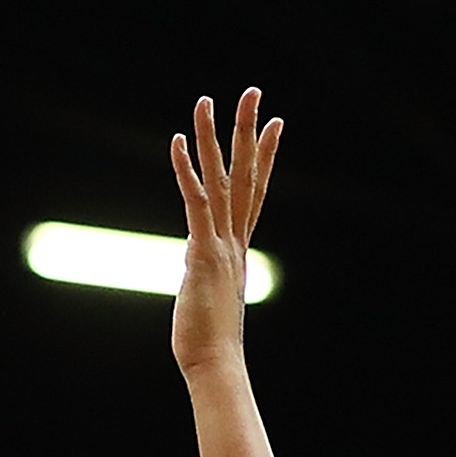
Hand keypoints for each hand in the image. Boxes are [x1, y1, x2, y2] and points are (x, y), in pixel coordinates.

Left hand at [169, 87, 281, 373]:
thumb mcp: (207, 294)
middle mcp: (235, 239)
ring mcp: (221, 244)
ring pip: (221, 179)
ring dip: (215, 136)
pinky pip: (195, 203)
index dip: (266, 155)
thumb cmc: (208, 341)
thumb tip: (195, 256)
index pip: (255, 191)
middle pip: (247, 173)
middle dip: (249, 130)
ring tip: (208, 99)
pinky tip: (178, 141)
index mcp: (238, 247)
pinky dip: (186, 171)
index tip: (277, 122)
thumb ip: (204, 269)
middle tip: (254, 91)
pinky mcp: (203, 253)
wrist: (215, 365)